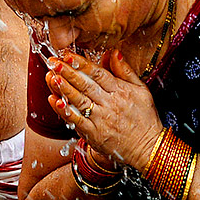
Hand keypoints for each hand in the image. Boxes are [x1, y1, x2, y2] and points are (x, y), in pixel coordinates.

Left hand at [46, 51, 163, 170]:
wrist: (148, 147)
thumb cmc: (145, 117)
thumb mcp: (142, 89)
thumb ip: (126, 70)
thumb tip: (114, 51)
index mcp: (121, 90)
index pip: (98, 73)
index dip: (81, 63)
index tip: (68, 55)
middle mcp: (110, 103)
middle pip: (86, 85)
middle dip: (67, 72)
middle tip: (53, 62)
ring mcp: (101, 120)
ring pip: (79, 101)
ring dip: (64, 88)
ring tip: (51, 77)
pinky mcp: (94, 134)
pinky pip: (77, 121)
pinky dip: (65, 111)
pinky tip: (55, 101)